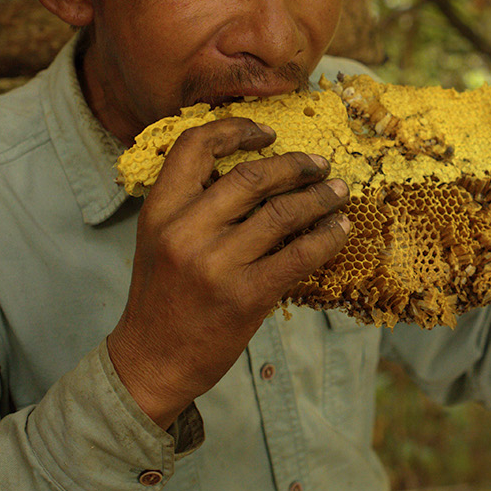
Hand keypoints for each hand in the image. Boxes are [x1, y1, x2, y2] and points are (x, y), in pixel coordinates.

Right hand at [107, 117, 352, 427]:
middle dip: (296, 165)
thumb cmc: (162, 297)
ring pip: (282, 213)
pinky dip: (326, 238)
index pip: (195, 145)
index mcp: (160, 209)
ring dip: (319, 198)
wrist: (151, 361)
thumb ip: (192, 204)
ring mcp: (216, 263)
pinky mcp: (245, 295)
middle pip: (252, 176)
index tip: (268, 133)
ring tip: (338, 193)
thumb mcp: (159, 239)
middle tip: (321, 165)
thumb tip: (253, 171)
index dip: (236, 129)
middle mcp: (185, 230)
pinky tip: (339, 231)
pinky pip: (299, 255)